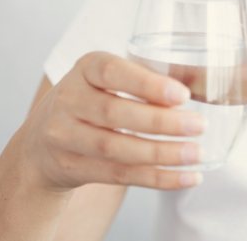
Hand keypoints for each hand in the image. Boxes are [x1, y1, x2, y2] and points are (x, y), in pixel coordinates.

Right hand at [15, 52, 205, 191]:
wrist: (43, 140)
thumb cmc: (96, 98)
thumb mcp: (112, 78)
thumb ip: (148, 78)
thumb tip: (203, 83)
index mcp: (86, 68)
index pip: (112, 72)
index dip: (148, 84)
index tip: (183, 94)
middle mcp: (69, 99)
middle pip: (115, 113)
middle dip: (161, 122)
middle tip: (199, 125)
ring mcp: (65, 136)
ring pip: (116, 148)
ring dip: (162, 153)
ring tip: (197, 153)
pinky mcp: (72, 168)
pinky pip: (119, 176)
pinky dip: (157, 178)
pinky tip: (186, 177)